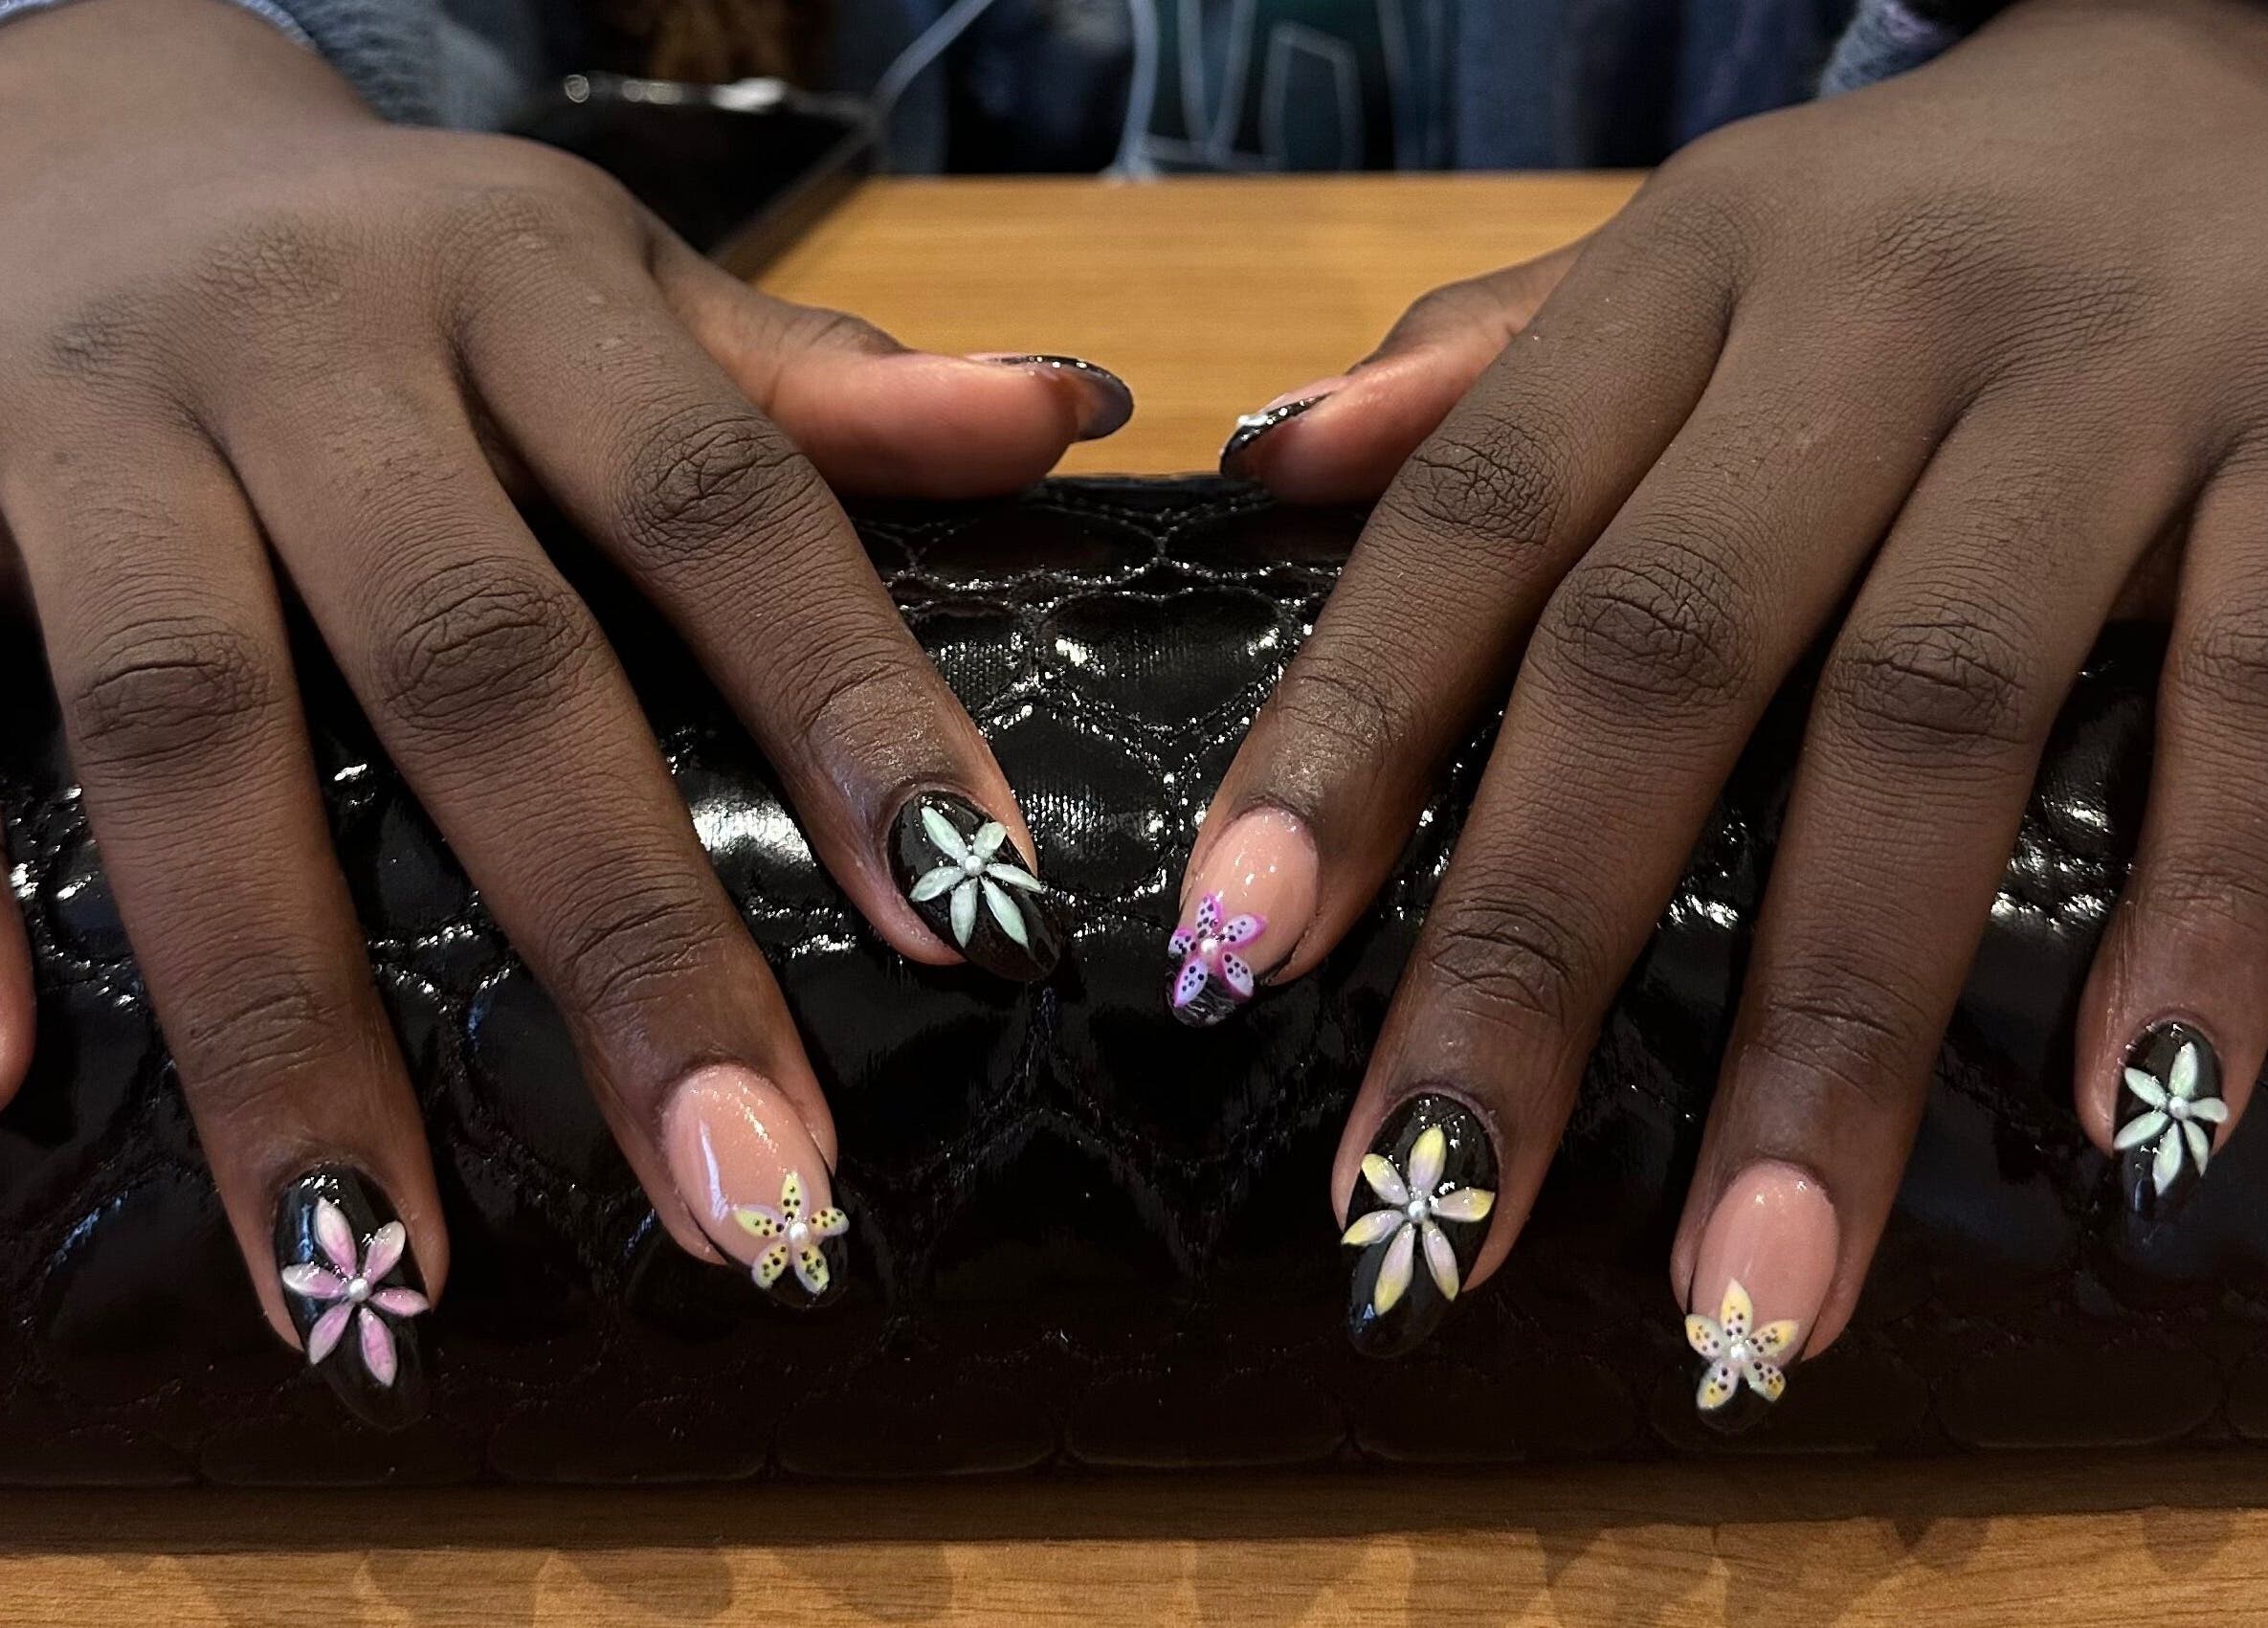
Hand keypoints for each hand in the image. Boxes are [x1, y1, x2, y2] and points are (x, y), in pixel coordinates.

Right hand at [0, 0, 1120, 1423]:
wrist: (88, 134)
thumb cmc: (409, 259)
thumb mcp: (615, 280)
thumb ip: (817, 385)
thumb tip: (1063, 417)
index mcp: (523, 287)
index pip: (722, 505)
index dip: (853, 706)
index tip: (979, 919)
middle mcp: (308, 353)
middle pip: (477, 660)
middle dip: (618, 936)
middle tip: (748, 1198)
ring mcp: (84, 432)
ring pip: (184, 729)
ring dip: (283, 1017)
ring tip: (381, 1279)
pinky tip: (24, 1089)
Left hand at [1189, 0, 2267, 1416]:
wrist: (2248, 69)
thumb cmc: (1912, 220)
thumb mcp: (1688, 250)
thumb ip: (1491, 367)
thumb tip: (1274, 463)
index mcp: (1684, 280)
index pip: (1475, 519)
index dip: (1347, 732)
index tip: (1237, 954)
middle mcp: (1868, 327)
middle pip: (1664, 655)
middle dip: (1534, 954)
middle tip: (1435, 1214)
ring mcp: (2104, 394)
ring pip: (1933, 720)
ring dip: (1836, 1025)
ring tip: (1754, 1292)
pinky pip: (2258, 698)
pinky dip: (2203, 909)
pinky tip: (2131, 1119)